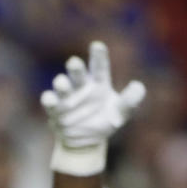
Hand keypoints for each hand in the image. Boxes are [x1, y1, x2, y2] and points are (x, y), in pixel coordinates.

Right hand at [41, 41, 144, 175]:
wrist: (87, 141)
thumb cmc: (105, 122)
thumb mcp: (122, 113)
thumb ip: (130, 100)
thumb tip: (138, 86)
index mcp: (99, 83)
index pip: (99, 67)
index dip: (98, 56)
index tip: (96, 45)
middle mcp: (81, 87)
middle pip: (77, 72)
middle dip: (75, 67)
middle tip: (74, 63)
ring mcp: (67, 97)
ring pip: (61, 84)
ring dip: (61, 83)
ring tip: (63, 85)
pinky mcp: (55, 109)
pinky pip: (49, 100)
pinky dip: (48, 99)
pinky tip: (50, 99)